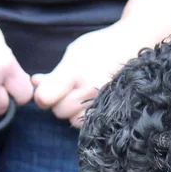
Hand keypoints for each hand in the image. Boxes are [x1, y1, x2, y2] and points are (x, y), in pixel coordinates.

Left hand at [32, 0, 170, 127]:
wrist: (135, 47)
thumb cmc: (102, 47)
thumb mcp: (74, 52)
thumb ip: (54, 72)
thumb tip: (35, 84)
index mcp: (74, 72)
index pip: (45, 98)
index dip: (42, 96)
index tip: (46, 89)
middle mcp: (88, 90)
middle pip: (58, 111)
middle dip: (58, 102)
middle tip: (69, 89)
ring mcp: (102, 102)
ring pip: (72, 120)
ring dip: (72, 111)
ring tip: (82, 95)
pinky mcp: (112, 110)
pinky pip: (88, 124)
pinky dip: (85, 117)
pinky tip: (90, 103)